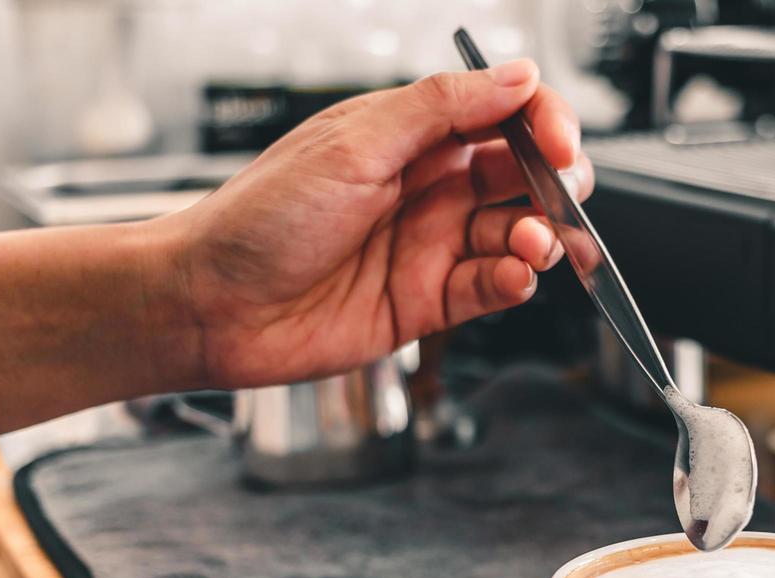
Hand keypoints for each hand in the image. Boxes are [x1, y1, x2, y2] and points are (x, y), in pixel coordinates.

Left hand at [154, 59, 592, 389]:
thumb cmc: (259, 220)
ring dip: (539, 237)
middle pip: (522, 176)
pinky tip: (512, 276)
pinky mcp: (427, 303)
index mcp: (409, 135)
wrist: (211, 305)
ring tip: (530, 243)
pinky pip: (492, 288)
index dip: (542, 123)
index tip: (560, 143)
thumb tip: (516, 75)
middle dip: (557, 184)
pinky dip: (514, 282)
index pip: (501, 113)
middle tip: (563, 196)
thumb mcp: (354, 144)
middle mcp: (426, 187)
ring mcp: (429, 246)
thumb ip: (442, 108)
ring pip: (516, 234)